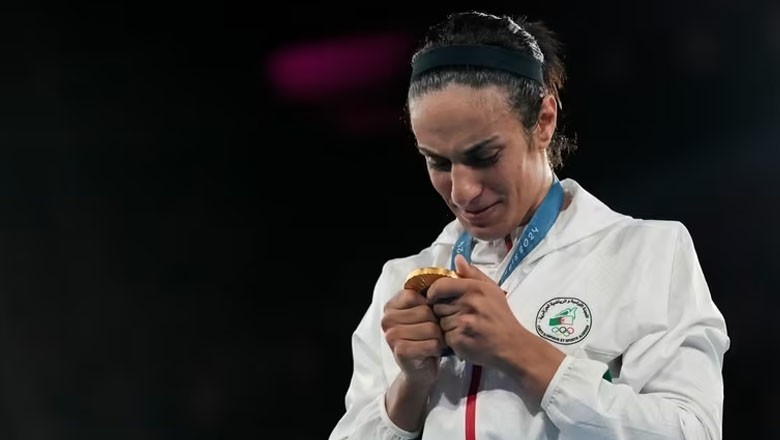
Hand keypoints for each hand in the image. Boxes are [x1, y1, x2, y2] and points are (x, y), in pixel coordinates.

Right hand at [381, 288, 445, 385]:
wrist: (421, 370)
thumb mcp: (429, 311)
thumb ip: (439, 288)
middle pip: (425, 311)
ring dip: (438, 337)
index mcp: (392, 304)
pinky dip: (436, 349)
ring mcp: (391, 335)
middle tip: (431, 333)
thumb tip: (460, 261)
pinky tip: (431, 352)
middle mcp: (387, 318)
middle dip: (436, 323)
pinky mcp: (400, 351)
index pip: (417, 294)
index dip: (430, 305)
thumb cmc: (426, 337)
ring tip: (432, 342)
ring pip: (430, 328)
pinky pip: (431, 344)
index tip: (428, 316)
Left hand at [426, 254, 527, 368]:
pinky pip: (444, 336)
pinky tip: (464, 337)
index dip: (434, 292)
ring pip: (440, 322)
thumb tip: (457, 259)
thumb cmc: (501, 316)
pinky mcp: (459, 340)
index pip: (439, 286)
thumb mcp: (492, 289)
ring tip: (464, 327)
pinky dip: (451, 339)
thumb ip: (473, 273)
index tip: (436, 297)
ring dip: (447, 326)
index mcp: (474, 288)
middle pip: (437, 305)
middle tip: (459, 315)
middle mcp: (467, 304)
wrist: (512, 345)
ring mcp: (462, 322)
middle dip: (443, 310)